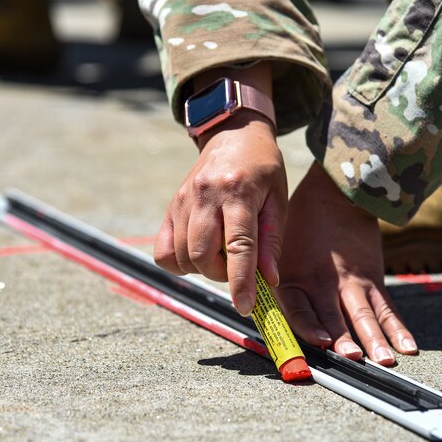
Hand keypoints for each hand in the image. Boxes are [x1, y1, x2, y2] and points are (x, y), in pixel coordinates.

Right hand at [154, 109, 287, 315]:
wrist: (233, 134)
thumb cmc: (263, 169)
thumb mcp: (278, 199)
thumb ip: (272, 240)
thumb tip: (267, 280)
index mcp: (238, 192)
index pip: (238, 245)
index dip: (240, 281)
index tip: (244, 307)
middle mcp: (205, 196)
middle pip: (201, 255)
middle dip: (221, 274)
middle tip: (237, 265)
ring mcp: (182, 200)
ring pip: (181, 256)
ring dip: (202, 268)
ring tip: (220, 254)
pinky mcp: (171, 206)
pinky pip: (163, 250)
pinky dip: (178, 262)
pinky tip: (197, 252)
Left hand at [274, 161, 417, 364]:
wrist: (334, 196)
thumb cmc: (297, 229)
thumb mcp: (275, 252)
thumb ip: (270, 284)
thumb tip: (255, 314)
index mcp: (294, 278)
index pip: (299, 308)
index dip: (308, 326)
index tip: (319, 341)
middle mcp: (323, 284)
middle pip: (334, 316)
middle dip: (344, 339)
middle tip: (352, 358)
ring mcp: (351, 284)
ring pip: (364, 315)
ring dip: (374, 339)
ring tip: (383, 360)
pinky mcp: (372, 281)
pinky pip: (386, 308)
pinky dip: (398, 329)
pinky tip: (407, 347)